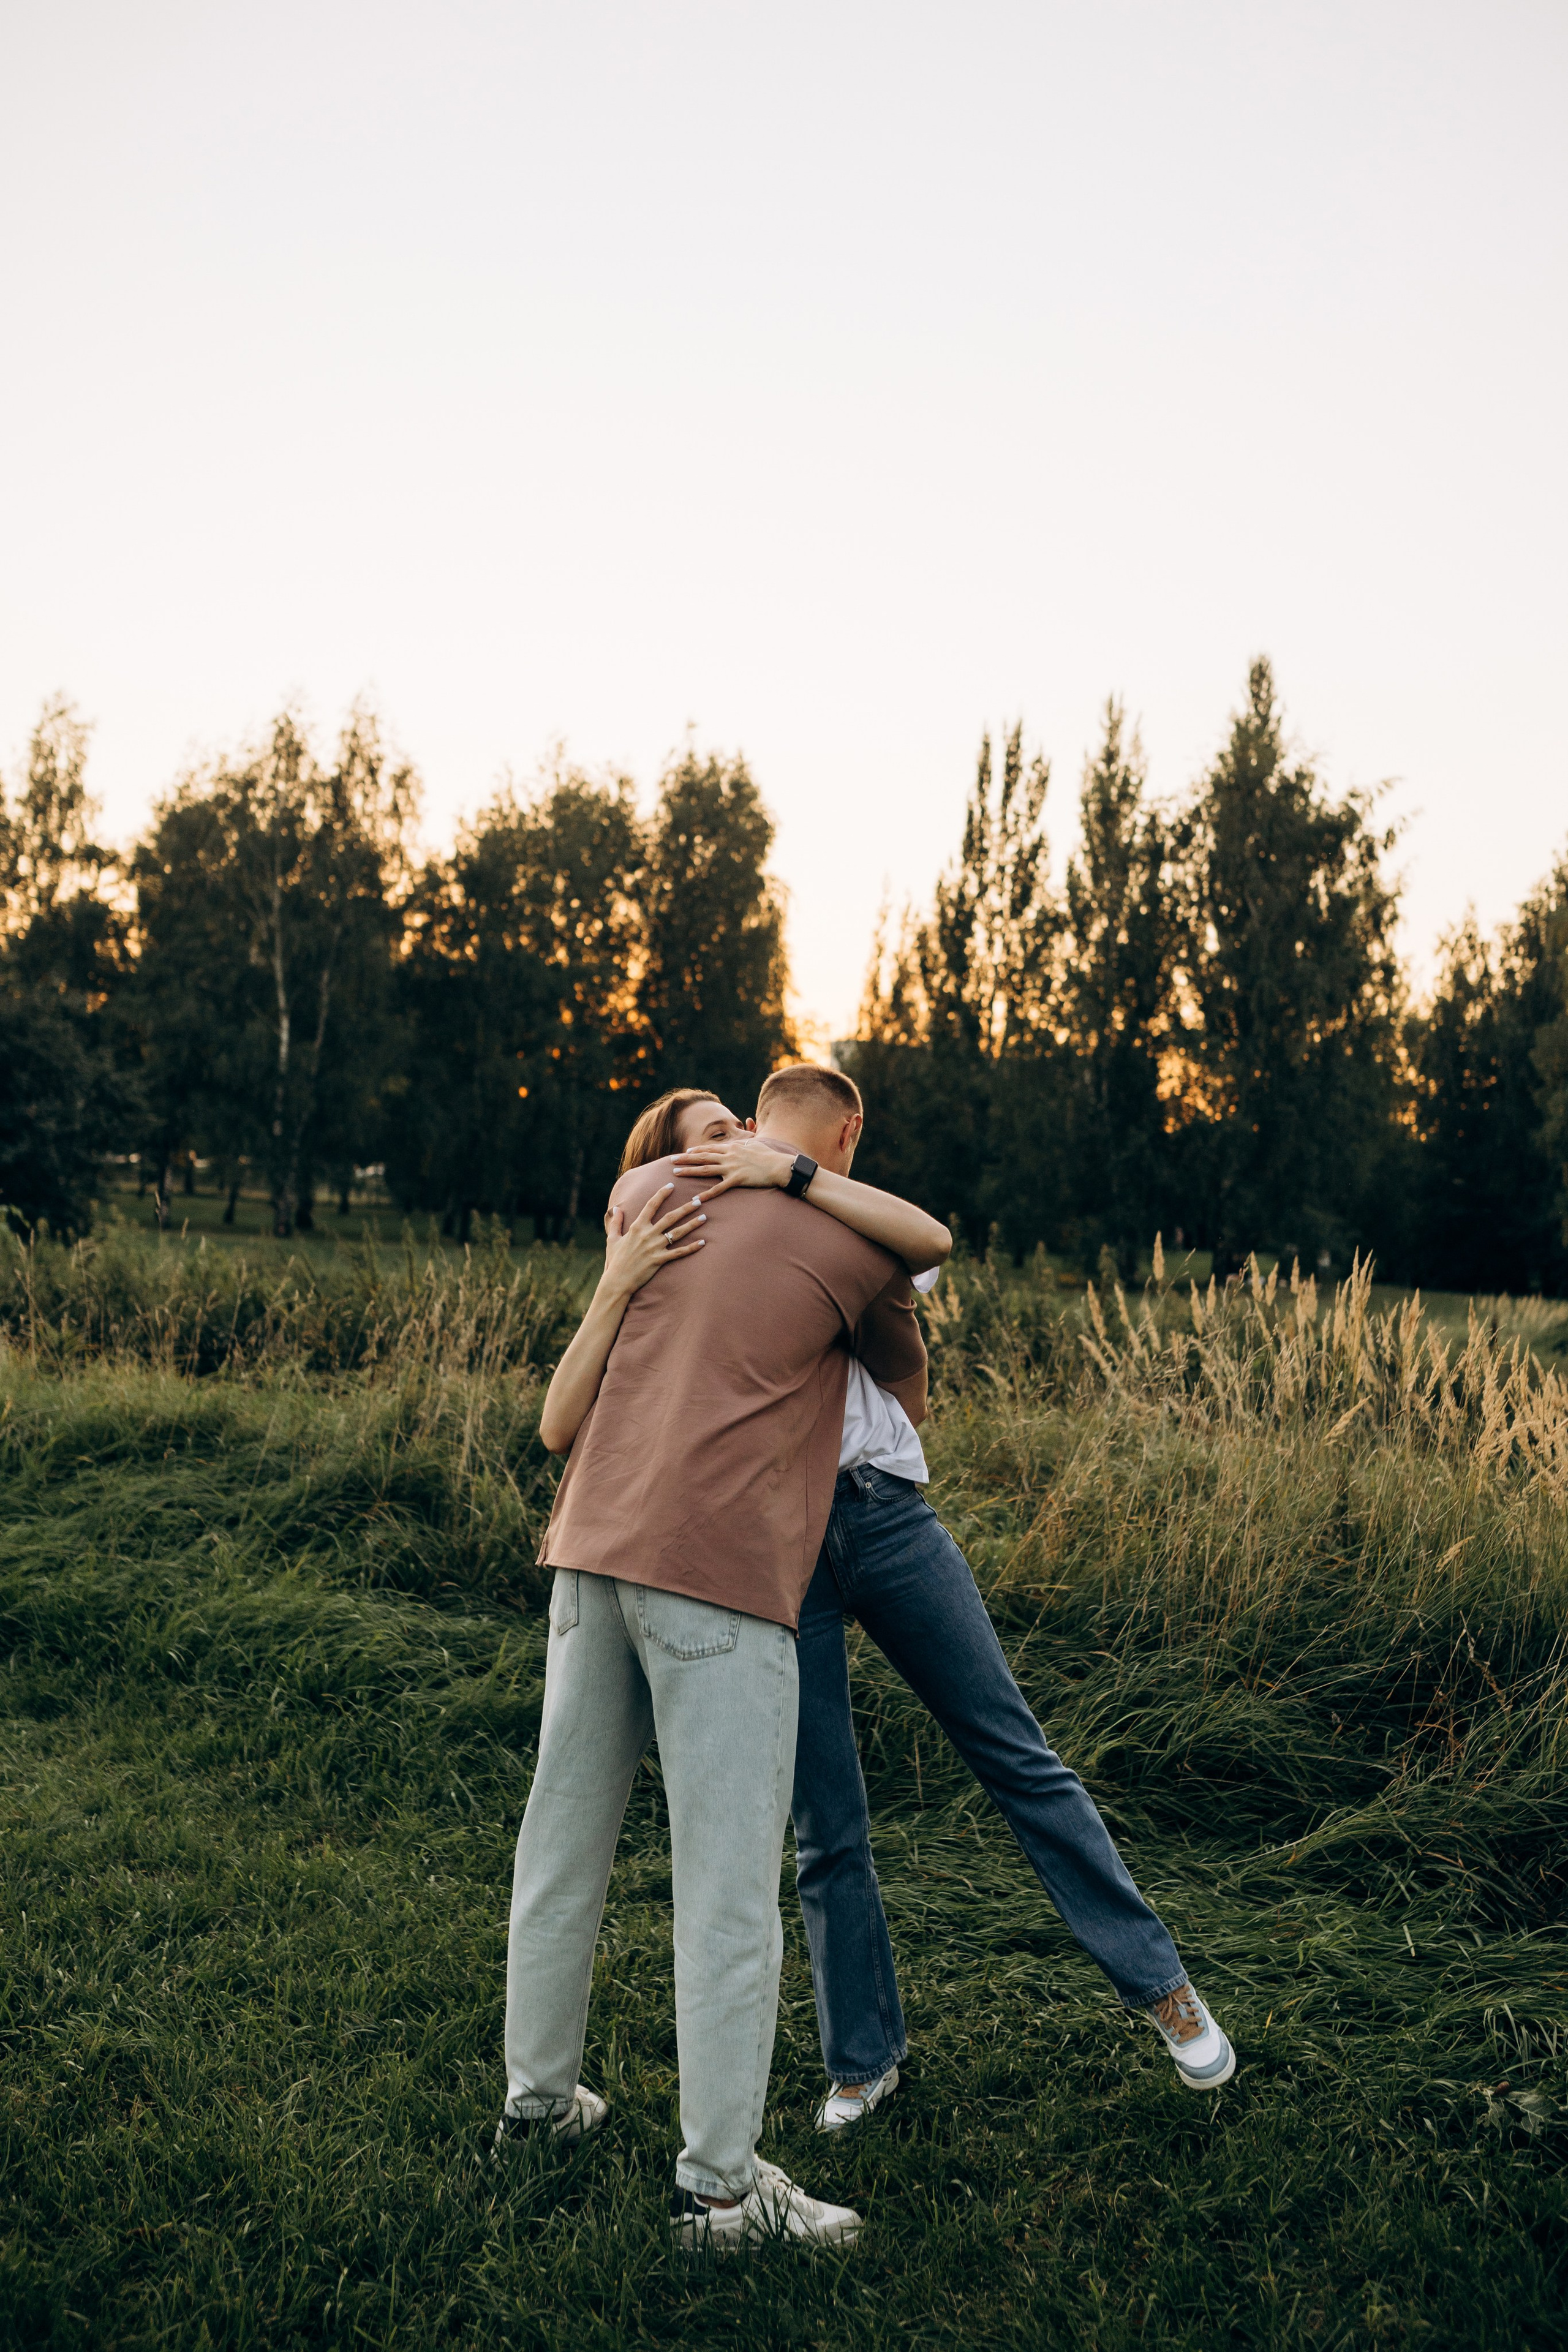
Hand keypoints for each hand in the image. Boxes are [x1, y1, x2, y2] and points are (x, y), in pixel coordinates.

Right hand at [600, 1184, 706, 1299]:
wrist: (618, 1281)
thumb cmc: (615, 1260)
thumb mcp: (612, 1239)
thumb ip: (616, 1222)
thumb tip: (616, 1208)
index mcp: (637, 1227)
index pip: (651, 1205)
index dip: (661, 1194)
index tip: (671, 1185)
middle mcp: (648, 1234)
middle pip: (670, 1217)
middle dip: (686, 1207)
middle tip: (699, 1200)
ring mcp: (655, 1247)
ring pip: (678, 1232)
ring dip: (692, 1224)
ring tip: (704, 1217)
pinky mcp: (660, 1260)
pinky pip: (679, 1252)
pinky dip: (691, 1248)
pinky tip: (702, 1242)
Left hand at [671, 1133, 793, 1199]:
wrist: (780, 1165)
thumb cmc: (770, 1156)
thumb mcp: (756, 1145)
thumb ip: (745, 1144)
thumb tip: (742, 1144)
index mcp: (732, 1148)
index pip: (710, 1149)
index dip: (696, 1151)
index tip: (685, 1153)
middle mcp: (729, 1156)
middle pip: (702, 1157)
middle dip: (685, 1159)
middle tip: (671, 1161)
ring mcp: (732, 1168)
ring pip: (705, 1169)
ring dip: (690, 1171)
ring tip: (676, 1173)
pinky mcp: (737, 1180)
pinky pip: (719, 1188)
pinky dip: (707, 1194)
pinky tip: (697, 1198)